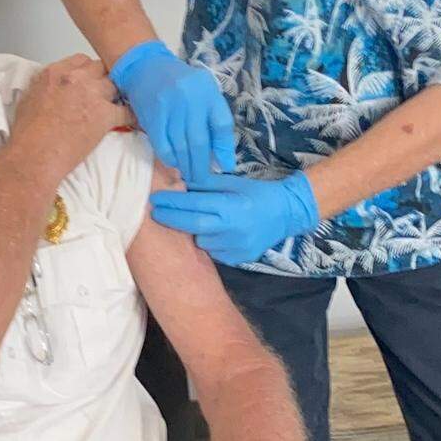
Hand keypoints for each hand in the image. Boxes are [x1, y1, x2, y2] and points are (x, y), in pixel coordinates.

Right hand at [9, 55, 133, 183]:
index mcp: (56, 73)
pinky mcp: (105, 115)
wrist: (35, 154)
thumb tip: (52, 88)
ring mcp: (92, 96)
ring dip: (116, 94)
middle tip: (104, 92)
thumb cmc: (27, 133)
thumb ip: (45, 86)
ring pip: (115, 85)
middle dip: (103, 79)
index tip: (89, 80)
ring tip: (117, 104)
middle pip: (101, 69)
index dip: (88, 71)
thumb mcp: (29, 98)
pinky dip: (131, 115)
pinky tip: (134, 119)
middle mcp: (76, 79)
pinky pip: (127, 111)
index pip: (82, 60)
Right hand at [110, 41, 235, 182]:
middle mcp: (190, 99)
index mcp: (208, 92)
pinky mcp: (152, 116)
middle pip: (200, 141)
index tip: (225, 166)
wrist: (147, 68)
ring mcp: (170, 108)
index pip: (221, 125)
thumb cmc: (182, 84)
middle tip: (202, 179)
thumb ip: (214, 119)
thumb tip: (221, 157)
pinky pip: (162, 145)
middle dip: (202, 165)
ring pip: (181, 146)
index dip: (224, 149)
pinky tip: (174, 164)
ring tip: (189, 176)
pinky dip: (169, 159)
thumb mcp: (204, 92)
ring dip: (186, 166)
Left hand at [149, 171, 318, 264]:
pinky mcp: (238, 259)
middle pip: (192, 225)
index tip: (155, 199)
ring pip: (201, 241)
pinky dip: (209, 242)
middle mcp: (233, 229)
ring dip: (192, 231)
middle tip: (154, 212)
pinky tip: (213, 233)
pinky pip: (214, 252)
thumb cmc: (256, 193)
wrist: (286, 214)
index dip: (173, 202)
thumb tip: (177, 181)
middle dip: (171, 219)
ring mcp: (236, 247)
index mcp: (231, 206)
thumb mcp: (231, 182)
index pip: (195, 204)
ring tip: (192, 221)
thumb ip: (205, 183)